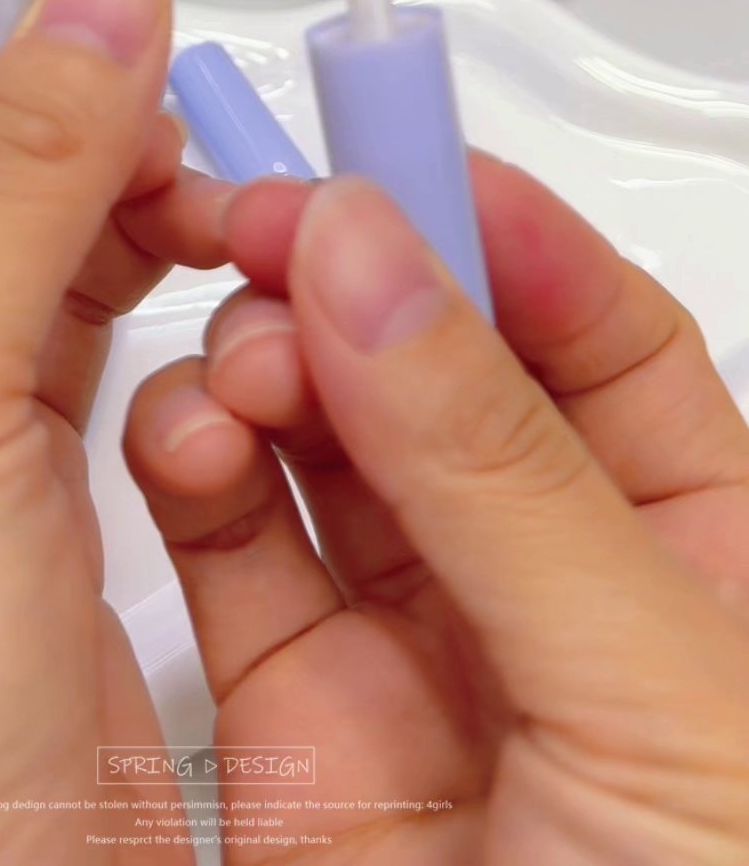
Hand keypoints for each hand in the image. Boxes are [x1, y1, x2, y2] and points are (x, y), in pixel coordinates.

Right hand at [126, 162, 748, 862]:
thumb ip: (502, 475)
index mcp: (694, 559)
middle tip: (282, 227)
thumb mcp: (652, 690)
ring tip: (248, 358)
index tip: (401, 158)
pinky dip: (190, 464)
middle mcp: (545, 587)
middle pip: (438, 365)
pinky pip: (227, 549)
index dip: (501, 232)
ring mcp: (413, 653)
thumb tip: (379, 264)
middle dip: (356, 278)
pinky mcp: (290, 728)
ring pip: (319, 437)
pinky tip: (190, 437)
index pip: (600, 336)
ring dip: (265, 359)